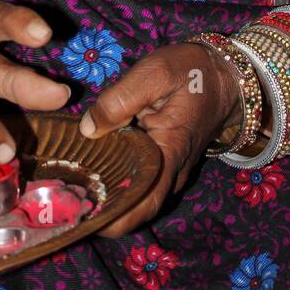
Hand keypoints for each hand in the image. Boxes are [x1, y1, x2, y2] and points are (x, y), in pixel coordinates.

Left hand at [78, 42, 240, 237]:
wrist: (224, 73)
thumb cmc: (191, 71)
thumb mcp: (156, 72)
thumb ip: (120, 99)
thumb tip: (87, 129)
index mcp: (171, 152)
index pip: (144, 201)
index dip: (114, 217)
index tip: (82, 218)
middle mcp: (172, 171)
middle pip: (136, 206)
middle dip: (102, 211)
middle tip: (64, 203)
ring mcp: (169, 168)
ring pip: (136, 195)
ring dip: (107, 196)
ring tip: (69, 189)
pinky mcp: (162, 160)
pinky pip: (138, 180)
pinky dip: (115, 180)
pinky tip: (87, 171)